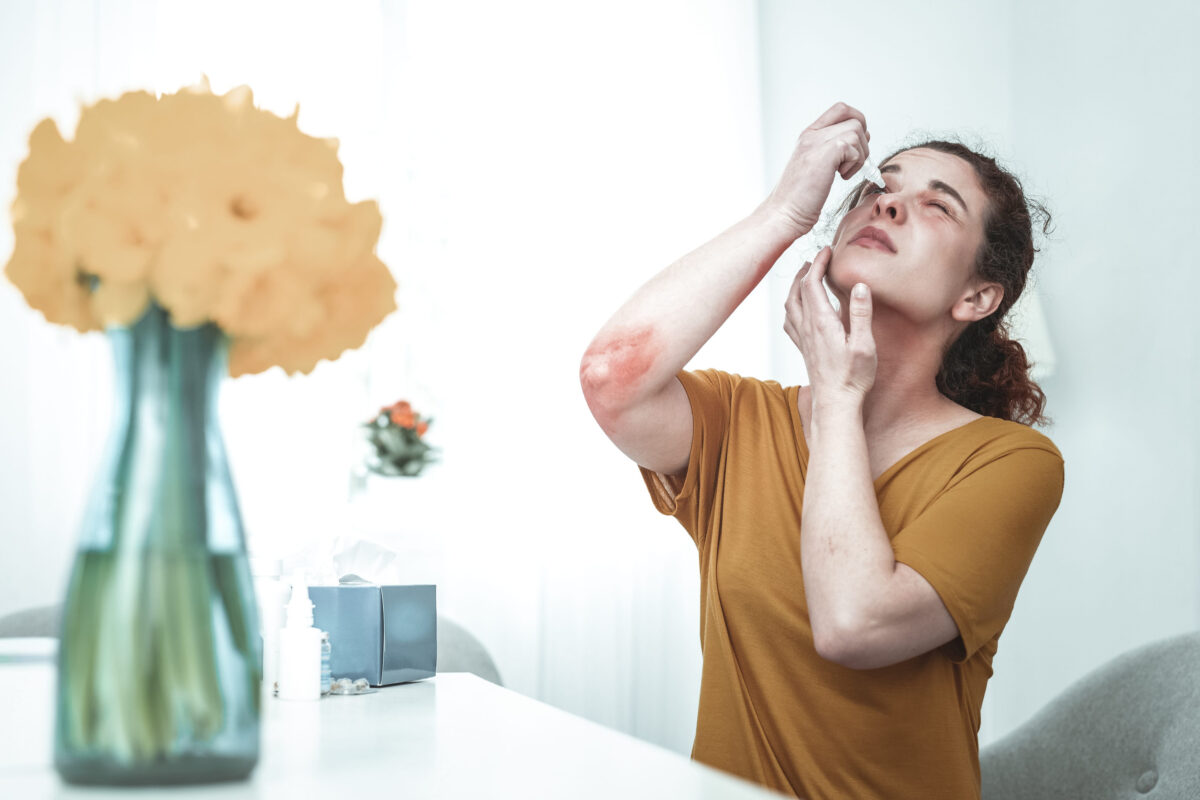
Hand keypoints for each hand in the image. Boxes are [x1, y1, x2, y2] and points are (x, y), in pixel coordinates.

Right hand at [761, 102, 871, 238]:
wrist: (783, 214)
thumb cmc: (800, 199)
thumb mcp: (815, 166)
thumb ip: (831, 150)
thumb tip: (860, 140)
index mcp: (809, 135)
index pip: (840, 109)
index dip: (857, 122)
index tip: (855, 147)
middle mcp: (811, 135)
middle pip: (853, 118)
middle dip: (863, 139)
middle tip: (853, 160)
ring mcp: (815, 143)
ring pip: (856, 131)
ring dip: (859, 155)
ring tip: (843, 173)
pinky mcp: (824, 155)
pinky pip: (853, 147)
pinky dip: (854, 164)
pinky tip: (841, 177)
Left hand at [783, 246, 876, 405]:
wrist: (835, 403)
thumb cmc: (852, 377)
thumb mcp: (864, 344)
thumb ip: (861, 314)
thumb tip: (860, 286)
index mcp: (821, 322)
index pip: (812, 283)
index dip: (818, 263)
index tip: (827, 250)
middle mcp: (807, 327)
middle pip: (798, 289)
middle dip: (807, 269)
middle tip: (818, 257)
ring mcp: (802, 338)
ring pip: (790, 303)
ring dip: (795, 285)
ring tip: (805, 274)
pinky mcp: (803, 348)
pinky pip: (789, 320)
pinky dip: (791, 305)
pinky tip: (797, 306)